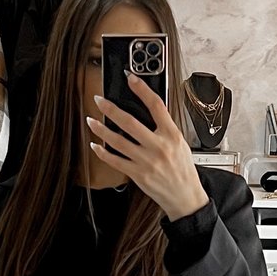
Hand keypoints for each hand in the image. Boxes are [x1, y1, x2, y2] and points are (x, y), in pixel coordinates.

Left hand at [86, 73, 208, 222]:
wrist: (185, 197)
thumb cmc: (183, 170)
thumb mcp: (180, 143)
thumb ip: (165, 128)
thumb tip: (147, 111)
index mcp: (172, 135)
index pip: (156, 106)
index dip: (142, 90)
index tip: (130, 78)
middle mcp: (159, 147)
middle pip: (130, 123)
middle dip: (111, 109)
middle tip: (99, 100)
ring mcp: (147, 162)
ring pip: (118, 141)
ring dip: (101, 130)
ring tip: (91, 120)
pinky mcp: (138, 175)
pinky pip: (116, 161)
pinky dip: (103, 153)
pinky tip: (95, 145)